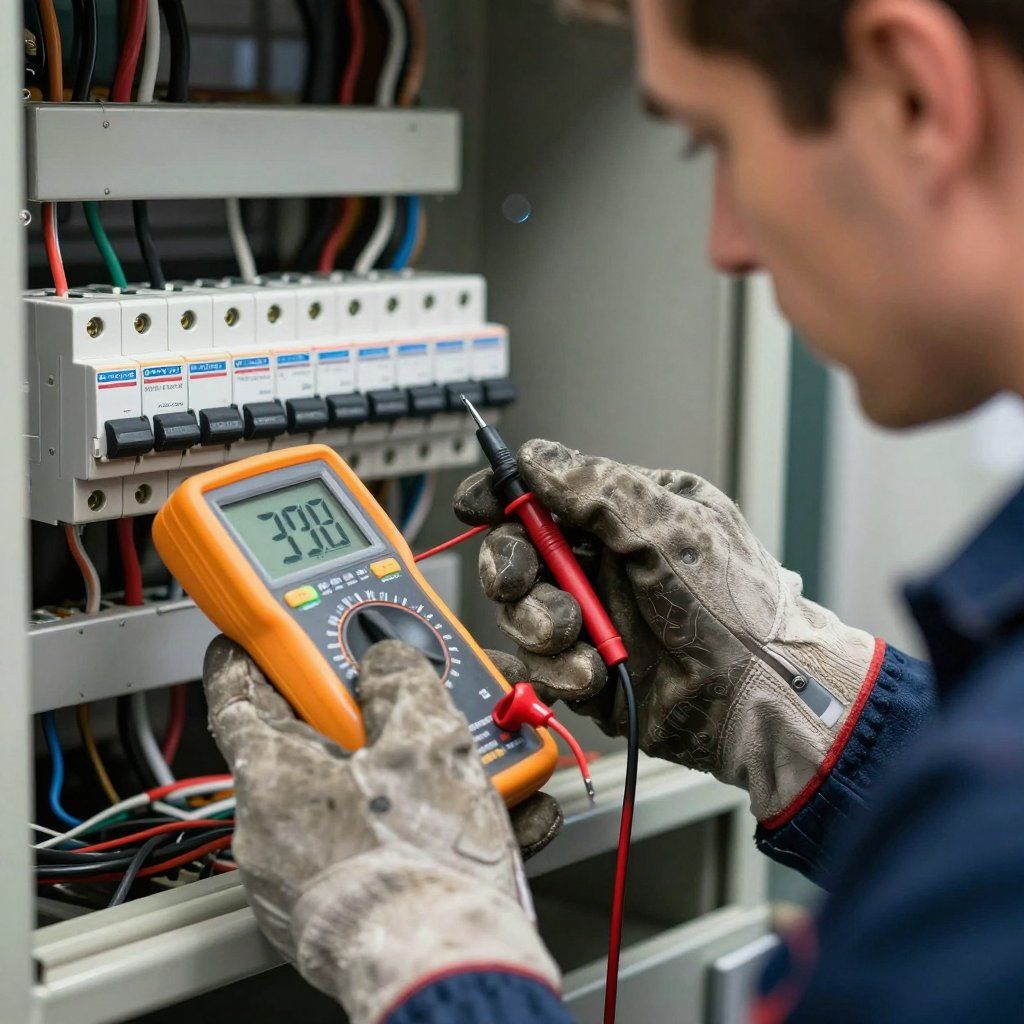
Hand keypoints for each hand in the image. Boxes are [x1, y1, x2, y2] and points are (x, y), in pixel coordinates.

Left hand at [203, 637, 559, 1022]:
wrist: (446, 971)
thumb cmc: (422, 866)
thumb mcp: (427, 740)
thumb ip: (402, 682)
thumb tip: (387, 661)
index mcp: (273, 776)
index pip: (238, 696)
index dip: (248, 657)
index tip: (252, 636)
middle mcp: (269, 831)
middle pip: (301, 746)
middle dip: (348, 715)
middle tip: (391, 695)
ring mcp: (297, 878)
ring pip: (339, 799)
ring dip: (386, 774)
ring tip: (451, 765)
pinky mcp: (332, 913)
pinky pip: (359, 848)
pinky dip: (397, 827)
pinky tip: (454, 824)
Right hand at [454, 440, 878, 823]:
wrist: (758, 698)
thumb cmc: (738, 608)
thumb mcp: (671, 531)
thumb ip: (598, 491)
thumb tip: (537, 457)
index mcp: (626, 517)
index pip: (546, 494)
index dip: (503, 496)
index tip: (478, 504)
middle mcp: (602, 564)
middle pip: (517, 552)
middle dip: (512, 567)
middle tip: (522, 580)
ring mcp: (592, 617)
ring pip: (520, 611)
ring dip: (539, 623)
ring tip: (578, 637)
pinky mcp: (583, 669)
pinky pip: (535, 665)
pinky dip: (553, 670)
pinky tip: (588, 671)